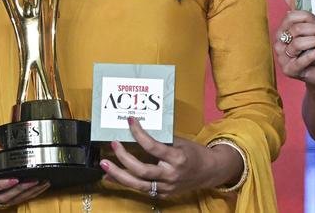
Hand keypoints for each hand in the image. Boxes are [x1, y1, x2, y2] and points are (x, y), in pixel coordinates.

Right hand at [0, 138, 49, 206]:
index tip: (13, 179)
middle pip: (0, 197)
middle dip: (18, 190)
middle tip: (32, 180)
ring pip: (10, 200)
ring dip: (27, 193)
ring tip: (40, 183)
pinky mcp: (4, 198)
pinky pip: (17, 200)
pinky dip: (30, 194)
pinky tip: (40, 186)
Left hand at [100, 118, 239, 198]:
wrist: (210, 172)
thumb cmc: (195, 153)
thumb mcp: (181, 142)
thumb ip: (162, 140)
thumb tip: (138, 132)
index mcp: (177, 159)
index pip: (153, 147)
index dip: (139, 134)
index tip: (130, 121)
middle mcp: (171, 175)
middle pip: (142, 170)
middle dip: (124, 158)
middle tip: (113, 145)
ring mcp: (166, 187)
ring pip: (138, 184)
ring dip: (118, 175)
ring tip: (104, 165)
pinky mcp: (163, 194)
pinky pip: (141, 189)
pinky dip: (126, 183)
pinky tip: (112, 177)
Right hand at [274, 0, 314, 87]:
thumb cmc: (314, 50)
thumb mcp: (308, 30)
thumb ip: (298, 12)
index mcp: (282, 30)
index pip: (291, 17)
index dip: (307, 16)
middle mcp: (279, 43)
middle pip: (296, 29)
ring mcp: (282, 57)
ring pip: (298, 43)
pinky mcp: (289, 70)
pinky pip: (300, 61)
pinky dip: (311, 55)